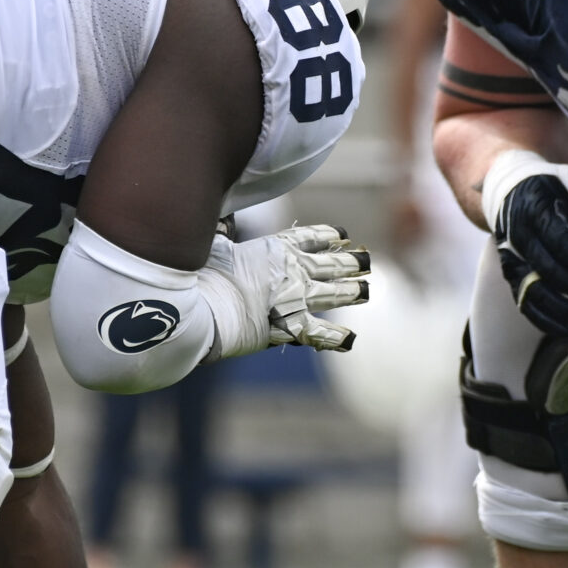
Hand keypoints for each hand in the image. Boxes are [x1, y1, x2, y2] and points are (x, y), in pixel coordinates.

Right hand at [197, 223, 370, 356]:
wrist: (204, 305)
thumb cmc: (202, 272)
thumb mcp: (215, 244)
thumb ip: (224, 237)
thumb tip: (218, 227)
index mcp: (276, 247)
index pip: (310, 237)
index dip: (327, 235)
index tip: (341, 234)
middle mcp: (294, 270)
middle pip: (331, 264)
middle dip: (349, 263)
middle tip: (365, 261)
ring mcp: (297, 298)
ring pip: (334, 293)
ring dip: (351, 292)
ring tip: (365, 291)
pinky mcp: (292, 326)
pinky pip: (320, 333)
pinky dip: (335, 338)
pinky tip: (350, 340)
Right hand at [482, 152, 567, 335]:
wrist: (509, 191)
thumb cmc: (549, 186)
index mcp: (534, 212)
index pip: (560, 244)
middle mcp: (518, 239)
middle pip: (550, 272)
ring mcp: (512, 260)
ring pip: (536, 293)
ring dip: (566, 311)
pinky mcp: (512, 276)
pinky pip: (525, 304)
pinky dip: (545, 320)